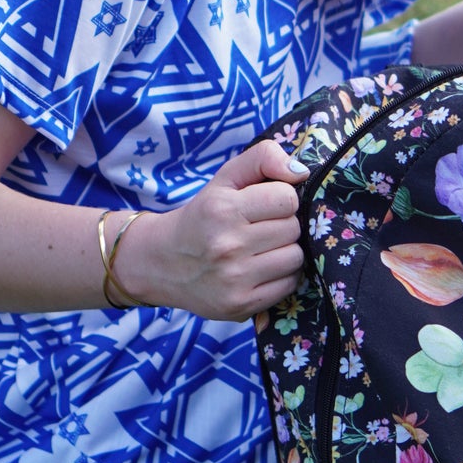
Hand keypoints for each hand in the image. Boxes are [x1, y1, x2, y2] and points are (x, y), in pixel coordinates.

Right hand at [114, 139, 306, 320]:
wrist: (161, 263)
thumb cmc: (203, 215)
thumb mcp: (225, 178)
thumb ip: (263, 157)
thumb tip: (301, 171)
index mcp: (223, 209)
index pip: (287, 198)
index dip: (281, 198)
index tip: (265, 204)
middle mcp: (227, 245)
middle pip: (293, 228)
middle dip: (283, 224)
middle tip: (261, 228)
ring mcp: (234, 279)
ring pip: (295, 257)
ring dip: (286, 251)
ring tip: (262, 248)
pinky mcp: (241, 305)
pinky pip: (289, 285)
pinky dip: (282, 276)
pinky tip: (261, 269)